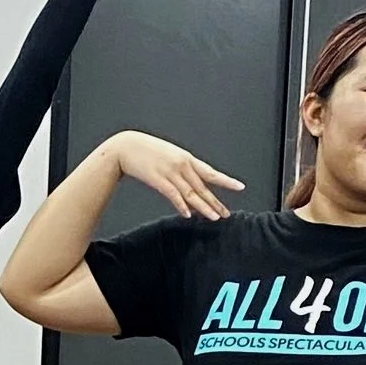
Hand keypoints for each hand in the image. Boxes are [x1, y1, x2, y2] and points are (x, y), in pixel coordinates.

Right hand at [103, 132, 241, 222]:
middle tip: (226, 214)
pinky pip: (173, 195)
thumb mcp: (169, 155)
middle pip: (202, 187)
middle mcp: (182, 165)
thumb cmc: (145, 151)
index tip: (240, 187)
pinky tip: (188, 214)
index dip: (226, 181)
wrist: (125, 147)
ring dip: (203, 207)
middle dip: (215, 202)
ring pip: (191, 193)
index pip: (210, 172)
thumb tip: (191, 181)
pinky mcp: (157, 179)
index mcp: (186, 158)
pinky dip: (181, 205)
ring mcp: (170, 173)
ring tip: (213, 217)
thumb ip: (181, 167)